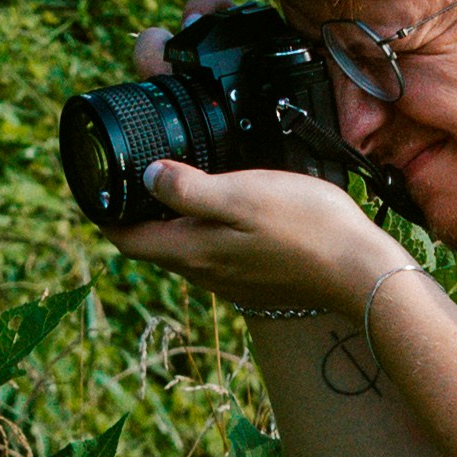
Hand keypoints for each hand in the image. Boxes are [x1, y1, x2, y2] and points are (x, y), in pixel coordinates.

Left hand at [109, 156, 401, 319]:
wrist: (359, 272)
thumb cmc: (305, 228)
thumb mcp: (241, 194)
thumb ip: (189, 188)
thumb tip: (147, 175)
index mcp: (191, 251)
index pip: (127, 239)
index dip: (105, 215)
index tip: (98, 188)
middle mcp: (204, 272)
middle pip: (152, 247)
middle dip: (136, 216)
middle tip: (133, 179)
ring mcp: (231, 281)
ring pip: (184, 251)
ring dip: (172, 224)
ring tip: (176, 188)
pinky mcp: (255, 281)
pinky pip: (215, 256)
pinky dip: (205, 233)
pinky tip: (227, 211)